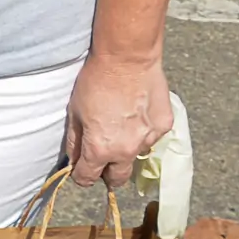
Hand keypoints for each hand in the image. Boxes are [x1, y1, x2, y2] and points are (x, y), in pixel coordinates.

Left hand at [62, 54, 171, 186]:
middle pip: (117, 178)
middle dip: (107, 174)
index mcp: (100, 149)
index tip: (80, 170)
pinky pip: (151, 138)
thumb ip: (75, 141)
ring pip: (135, 156)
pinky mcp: (164, 126)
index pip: (88, 177)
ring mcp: (149, 139)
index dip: (81, 176)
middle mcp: (126, 150)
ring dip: (126, 150)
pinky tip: (136, 114)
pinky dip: (142, 132)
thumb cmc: (95, 82)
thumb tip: (73, 161)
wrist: (127, 59)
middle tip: (101, 160)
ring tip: (119, 128)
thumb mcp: (74, 112)